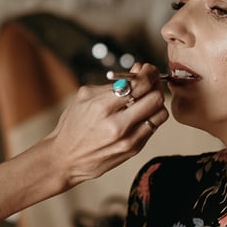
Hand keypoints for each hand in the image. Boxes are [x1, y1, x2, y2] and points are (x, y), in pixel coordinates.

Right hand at [45, 63, 167, 187]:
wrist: (66, 158)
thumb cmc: (72, 125)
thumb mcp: (84, 97)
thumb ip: (112, 84)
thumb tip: (137, 70)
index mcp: (102, 107)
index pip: (139, 85)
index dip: (148, 73)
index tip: (147, 69)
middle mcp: (117, 124)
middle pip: (155, 98)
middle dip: (155, 84)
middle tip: (150, 80)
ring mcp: (128, 139)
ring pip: (160, 113)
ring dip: (156, 102)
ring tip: (146, 97)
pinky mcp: (134, 149)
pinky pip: (154, 127)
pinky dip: (151, 116)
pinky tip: (141, 112)